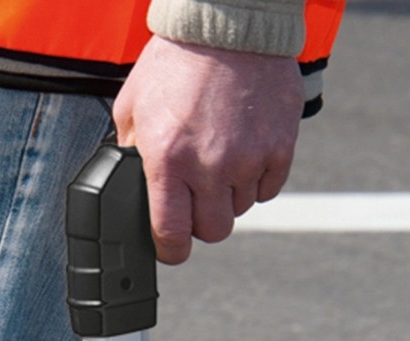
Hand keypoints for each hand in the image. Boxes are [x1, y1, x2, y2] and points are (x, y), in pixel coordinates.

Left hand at [112, 36, 303, 263]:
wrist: (227, 21)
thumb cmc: (176, 61)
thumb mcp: (132, 106)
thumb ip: (130, 152)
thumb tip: (130, 185)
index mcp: (169, 161)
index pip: (171, 235)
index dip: (170, 249)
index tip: (171, 246)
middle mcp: (210, 166)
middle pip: (212, 230)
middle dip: (202, 220)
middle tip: (197, 197)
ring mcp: (248, 158)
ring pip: (240, 209)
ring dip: (229, 195)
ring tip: (221, 161)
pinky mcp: (280, 145)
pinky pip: (269, 188)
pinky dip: (257, 179)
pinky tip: (246, 153)